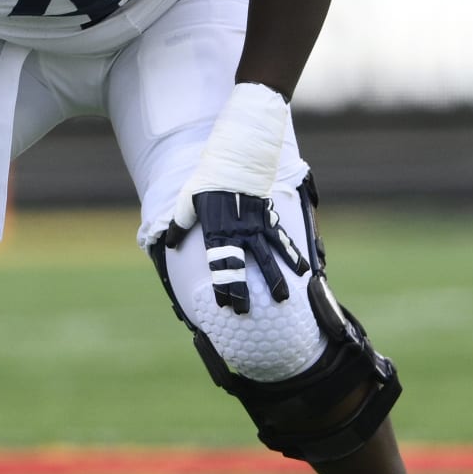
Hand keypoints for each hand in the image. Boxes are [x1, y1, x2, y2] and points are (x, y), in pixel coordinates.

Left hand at [165, 190, 308, 313]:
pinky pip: (281, 240)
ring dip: (275, 279)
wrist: (235, 161)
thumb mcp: (187, 202)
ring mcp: (256, 227)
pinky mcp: (268, 219)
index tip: (224, 304)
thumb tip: (170, 242)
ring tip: (282, 299)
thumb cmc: (207, 182)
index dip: (222, 285)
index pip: (219, 265)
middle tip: (246, 313)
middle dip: (243, 291)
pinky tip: (302, 270)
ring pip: (267, 257)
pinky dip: (292, 255)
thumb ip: (180, 224)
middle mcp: (238, 233)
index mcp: (216, 232)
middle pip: (242, 267)